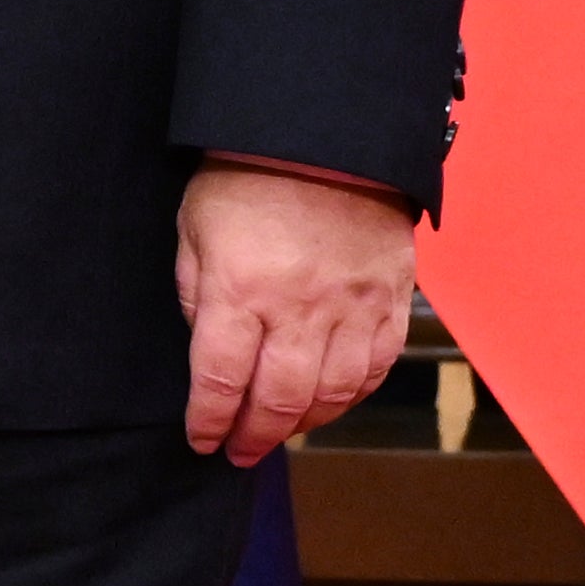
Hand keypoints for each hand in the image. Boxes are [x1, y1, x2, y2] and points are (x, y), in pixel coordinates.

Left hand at [175, 159, 413, 463]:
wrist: (323, 134)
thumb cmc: (245, 176)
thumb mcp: (194, 228)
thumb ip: (196, 293)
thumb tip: (206, 349)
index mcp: (239, 289)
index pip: (219, 379)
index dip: (208, 420)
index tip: (201, 440)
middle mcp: (298, 307)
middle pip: (278, 399)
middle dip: (254, 435)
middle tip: (240, 451)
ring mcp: (351, 307)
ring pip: (332, 393)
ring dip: (304, 422)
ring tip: (281, 430)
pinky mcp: (390, 300)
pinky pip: (376, 368)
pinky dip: (352, 396)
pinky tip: (331, 401)